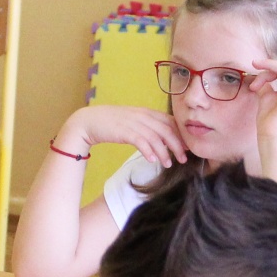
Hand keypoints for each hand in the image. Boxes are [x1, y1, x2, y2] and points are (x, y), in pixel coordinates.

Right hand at [56, 105, 187, 167]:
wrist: (89, 121)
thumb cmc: (112, 124)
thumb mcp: (133, 122)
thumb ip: (148, 128)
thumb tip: (163, 141)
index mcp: (147, 112)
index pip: (170, 121)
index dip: (181, 135)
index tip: (187, 148)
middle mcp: (142, 115)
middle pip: (167, 130)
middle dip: (177, 145)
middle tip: (184, 159)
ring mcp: (133, 123)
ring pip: (156, 137)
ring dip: (164, 152)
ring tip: (168, 164)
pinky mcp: (124, 131)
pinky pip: (141, 141)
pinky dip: (149, 151)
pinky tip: (152, 160)